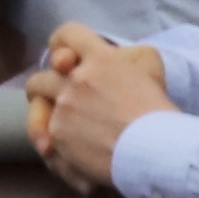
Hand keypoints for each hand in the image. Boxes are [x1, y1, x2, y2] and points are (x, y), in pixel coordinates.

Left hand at [26, 31, 173, 189]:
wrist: (158, 151)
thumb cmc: (160, 111)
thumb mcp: (151, 67)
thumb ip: (124, 58)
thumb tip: (112, 59)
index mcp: (100, 59)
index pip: (69, 34)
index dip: (61, 44)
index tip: (64, 59)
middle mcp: (75, 80)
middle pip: (40, 78)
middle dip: (45, 88)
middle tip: (58, 101)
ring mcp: (63, 109)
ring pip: (38, 110)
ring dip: (44, 119)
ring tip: (60, 133)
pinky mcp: (58, 138)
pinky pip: (47, 144)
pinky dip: (57, 154)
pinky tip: (73, 163)